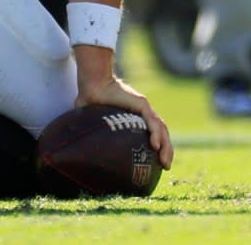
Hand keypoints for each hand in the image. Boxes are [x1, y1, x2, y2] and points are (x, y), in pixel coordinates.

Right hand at [74, 45, 173, 168]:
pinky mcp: (141, 104)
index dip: (159, 146)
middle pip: (162, 132)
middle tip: (165, 166)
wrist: (93, 85)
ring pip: (161, 128)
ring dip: (165, 146)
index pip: (154, 131)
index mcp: (137, 116)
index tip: (158, 162)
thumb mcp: (99, 122)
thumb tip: (84, 152)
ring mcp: (144, 108)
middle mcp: (144, 112)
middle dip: (167, 150)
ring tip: (164, 162)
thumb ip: (98, 133)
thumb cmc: (92, 102)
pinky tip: (156, 146)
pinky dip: (156, 134)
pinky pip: (152, 122)